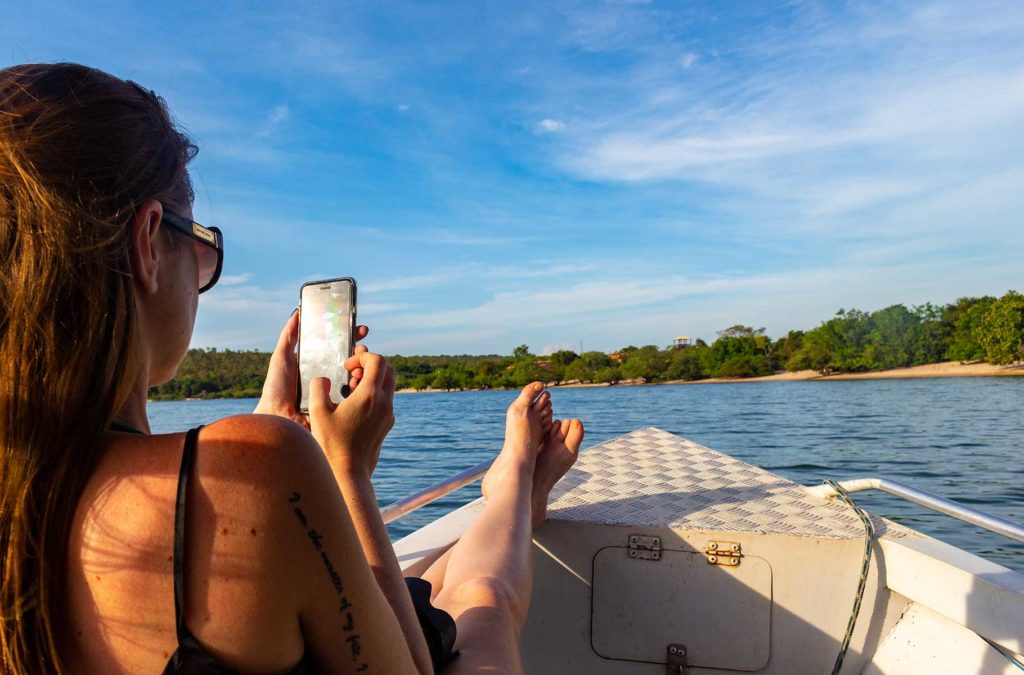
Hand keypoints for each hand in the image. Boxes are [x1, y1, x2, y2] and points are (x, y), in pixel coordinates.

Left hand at [254, 310, 369, 428]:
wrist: (278, 415)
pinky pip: (355, 396)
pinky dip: (360, 387)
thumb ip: (290, 336)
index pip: (339, 348)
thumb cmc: (277, 389)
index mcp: (319, 366)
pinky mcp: (339, 408)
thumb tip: (297, 312)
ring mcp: (336, 393)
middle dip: (361, 353)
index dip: (350, 338)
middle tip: (363, 348)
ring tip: (360, 363)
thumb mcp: (282, 357)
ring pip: (357, 377)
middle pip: (352, 362)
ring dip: (363, 368)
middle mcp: (330, 378)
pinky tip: (359, 379)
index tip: (360, 329)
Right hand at [308, 351, 396, 478]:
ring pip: (388, 386)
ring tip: (350, 390)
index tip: (347, 366)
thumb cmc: (331, 444)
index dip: (362, 356)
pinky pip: (385, 401)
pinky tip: (354, 406)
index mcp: (370, 395)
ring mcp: (388, 415)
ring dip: (372, 380)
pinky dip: (374, 395)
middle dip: (371, 365)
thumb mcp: (317, 412)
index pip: (378, 361)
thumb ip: (319, 387)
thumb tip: (323, 379)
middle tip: (352, 373)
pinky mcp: (387, 425)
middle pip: (388, 370)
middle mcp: (384, 403)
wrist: (348, 473)